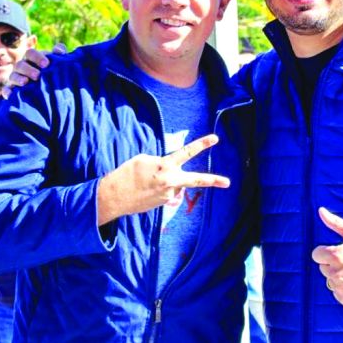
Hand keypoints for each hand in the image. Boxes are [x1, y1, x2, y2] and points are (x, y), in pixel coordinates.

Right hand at [2, 43, 66, 98]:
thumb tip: (60, 50)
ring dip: (18, 79)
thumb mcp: (56, 63)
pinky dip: (7, 92)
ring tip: (25, 82)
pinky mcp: (12, 90)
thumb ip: (59, 55)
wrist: (49, 89)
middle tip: (37, 75)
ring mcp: (16, 78)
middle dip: (28, 69)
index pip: (30, 53)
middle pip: (20, 64)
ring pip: (13, 76)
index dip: (37, 57)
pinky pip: (6, 90)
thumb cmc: (52, 71)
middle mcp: (22, 67)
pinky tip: (11, 94)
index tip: (46, 64)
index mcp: (31, 58)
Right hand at [97, 134, 229, 224]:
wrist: (114, 197)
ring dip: (167, 182)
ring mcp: (168, 195)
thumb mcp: (144, 159)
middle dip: (213, 180)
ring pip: (175, 185)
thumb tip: (172, 169)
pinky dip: (160, 189)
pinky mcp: (164, 203)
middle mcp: (171, 181)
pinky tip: (146, 190)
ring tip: (146, 183)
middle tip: (228, 182)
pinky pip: (167, 193)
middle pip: (196, 180)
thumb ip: (162, 161)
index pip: (187, 152)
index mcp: (165, 165)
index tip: (215, 139)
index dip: (202, 144)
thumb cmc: (127, 173)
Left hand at [311, 207, 342, 307]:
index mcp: (336, 256)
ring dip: (339, 277)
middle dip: (333, 264)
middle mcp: (335, 274)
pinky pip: (338, 293)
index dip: (327, 252)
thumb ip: (336, 223)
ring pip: (330, 281)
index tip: (340, 252)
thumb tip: (320, 210)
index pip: (316, 254)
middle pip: (323, 268)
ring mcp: (340, 288)